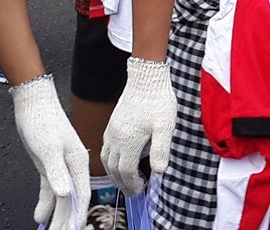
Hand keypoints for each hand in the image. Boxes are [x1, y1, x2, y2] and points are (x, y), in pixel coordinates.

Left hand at [11, 75, 88, 229]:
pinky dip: (46, 203)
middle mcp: (72, 165)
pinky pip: (49, 189)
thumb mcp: (49, 147)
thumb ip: (56, 171)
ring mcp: (60, 165)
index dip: (77, 215)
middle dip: (66, 220)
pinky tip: (40, 215)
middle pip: (72, 200)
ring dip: (56, 215)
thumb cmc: (42, 118)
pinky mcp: (49, 164)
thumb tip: (64, 194)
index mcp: (78, 161)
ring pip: (61, 197)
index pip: (81, 195)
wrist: (32, 100)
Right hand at [102, 58, 176, 195]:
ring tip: (124, 181)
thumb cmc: (157, 101)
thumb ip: (161, 150)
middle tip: (133, 192)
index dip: (132, 184)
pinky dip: (109, 160)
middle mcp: (116, 136)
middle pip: (113, 168)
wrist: (146, 78)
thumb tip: (158, 172)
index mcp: (128, 140)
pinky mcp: (112, 123)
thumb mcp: (165, 127)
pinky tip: (119, 159)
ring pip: (106, 158)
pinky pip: (105, 147)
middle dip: (122, 184)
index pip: (126, 171)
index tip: (141, 190)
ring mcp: (112, 129)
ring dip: (113, 173)